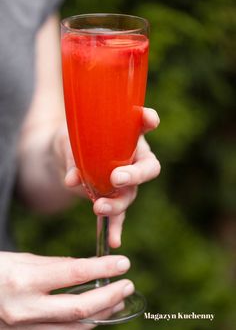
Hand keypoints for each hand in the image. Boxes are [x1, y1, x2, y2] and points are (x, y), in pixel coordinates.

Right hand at [0, 252, 132, 326]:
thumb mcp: (22, 260)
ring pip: (73, 328)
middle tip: (128, 285)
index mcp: (24, 280)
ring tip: (117, 301)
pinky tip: (94, 316)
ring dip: (100, 315)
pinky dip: (81, 326)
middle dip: (109, 298)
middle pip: (78, 308)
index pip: (74, 273)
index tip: (122, 263)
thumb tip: (84, 268)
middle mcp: (25, 309)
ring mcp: (24, 329)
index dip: (102, 268)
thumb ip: (54, 265)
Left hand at [55, 108, 160, 247]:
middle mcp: (132, 158)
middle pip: (147, 167)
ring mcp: (125, 181)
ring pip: (130, 194)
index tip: (150, 119)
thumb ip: (72, 157)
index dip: (149, 121)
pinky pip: (118, 215)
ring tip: (99, 207)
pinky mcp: (113, 198)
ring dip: (117, 203)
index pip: (143, 125)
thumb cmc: (71, 140)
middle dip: (136, 174)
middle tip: (117, 178)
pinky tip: (114, 240)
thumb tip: (73, 180)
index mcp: (127, 135)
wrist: (64, 159)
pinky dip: (116, 227)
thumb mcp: (67, 141)